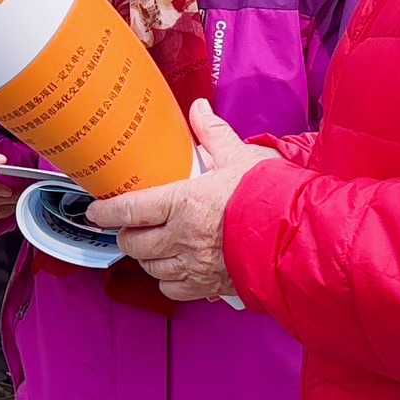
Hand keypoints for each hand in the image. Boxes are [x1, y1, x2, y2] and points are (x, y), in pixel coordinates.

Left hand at [86, 100, 277, 300]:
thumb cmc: (272, 196)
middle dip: (126, 235)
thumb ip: (213, 135)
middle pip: (135, 243)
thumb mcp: (241, 156)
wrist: (303, 237)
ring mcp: (196, 266)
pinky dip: (169, 280)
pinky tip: (175, 268)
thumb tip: (199, 110)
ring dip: (146, 257)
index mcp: (184, 204)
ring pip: (152, 268)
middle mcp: (183, 238)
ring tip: (151, 246)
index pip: (131, 209)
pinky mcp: (211, 286)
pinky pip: (175, 289)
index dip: (107, 211)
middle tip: (128, 227)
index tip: (96, 211)